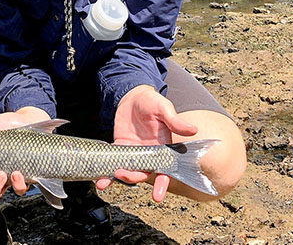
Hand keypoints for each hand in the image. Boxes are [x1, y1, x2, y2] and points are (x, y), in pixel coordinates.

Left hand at [95, 85, 197, 201]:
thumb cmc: (152, 102)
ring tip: (104, 182)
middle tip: (122, 175)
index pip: (165, 171)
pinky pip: (114, 161)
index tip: (157, 197)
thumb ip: (175, 121)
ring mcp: (134, 152)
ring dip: (117, 178)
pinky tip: (99, 177)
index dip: (161, 185)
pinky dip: (106, 170)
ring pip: (127, 170)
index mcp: (163, 148)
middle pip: (142, 173)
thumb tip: (193, 129)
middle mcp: (149, 154)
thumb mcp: (164, 109)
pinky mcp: (121, 147)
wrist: (133, 95)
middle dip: (132, 178)